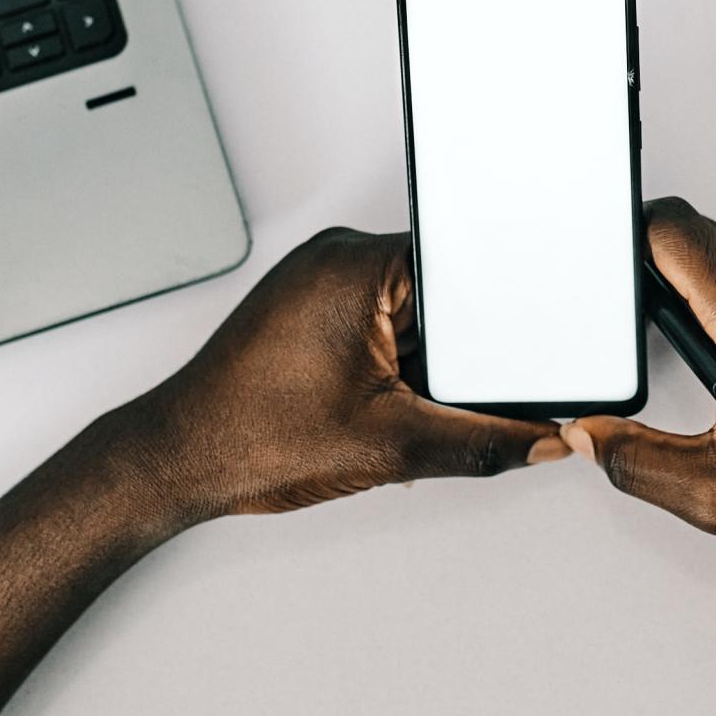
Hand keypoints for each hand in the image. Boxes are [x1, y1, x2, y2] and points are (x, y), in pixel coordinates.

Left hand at [117, 228, 569, 524]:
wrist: (178, 459)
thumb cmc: (250, 437)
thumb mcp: (391, 445)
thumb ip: (480, 442)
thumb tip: (537, 440)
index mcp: (357, 265)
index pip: (464, 263)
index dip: (497, 314)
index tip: (512, 352)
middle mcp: (337, 257)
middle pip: (441, 294)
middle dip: (451, 352)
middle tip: (423, 397)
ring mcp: (321, 279)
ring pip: (413, 315)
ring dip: (417, 363)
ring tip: (379, 403)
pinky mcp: (312, 305)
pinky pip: (381, 323)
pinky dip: (391, 365)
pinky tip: (365, 401)